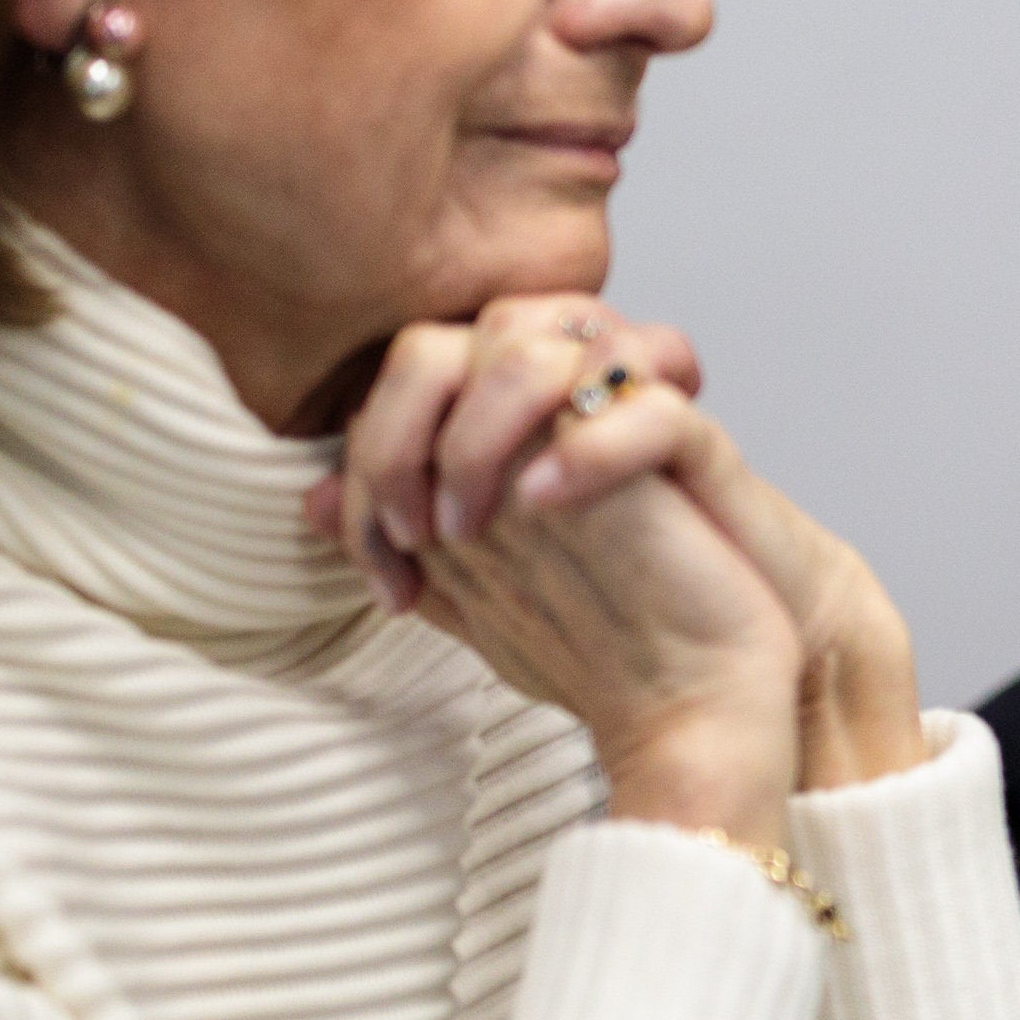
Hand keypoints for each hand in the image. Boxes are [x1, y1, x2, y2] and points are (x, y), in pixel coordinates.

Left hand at [308, 295, 923, 793]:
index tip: (383, 563)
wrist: (714, 688)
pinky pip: (649, 406)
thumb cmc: (608, 632)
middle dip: (413, 428)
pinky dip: (588, 448)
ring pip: (552, 338)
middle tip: (417, 531)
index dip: (374, 454)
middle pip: (471, 330)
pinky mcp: (699, 455)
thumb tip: (305, 502)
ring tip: (479, 525)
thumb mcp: (480, 587)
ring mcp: (634, 419)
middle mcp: (571, 403)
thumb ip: (404, 538)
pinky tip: (547, 504)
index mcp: (517, 422)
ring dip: (485, 427)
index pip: (417, 372)